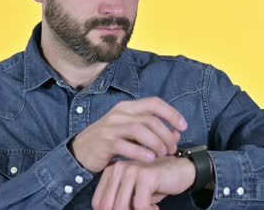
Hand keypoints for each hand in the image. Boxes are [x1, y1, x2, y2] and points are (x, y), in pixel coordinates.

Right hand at [70, 97, 187, 172]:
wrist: (80, 151)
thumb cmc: (108, 141)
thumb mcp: (129, 131)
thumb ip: (151, 130)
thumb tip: (176, 133)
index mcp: (127, 107)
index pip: (154, 103)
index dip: (171, 113)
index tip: (183, 126)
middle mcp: (119, 114)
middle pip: (150, 119)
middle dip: (166, 135)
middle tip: (172, 148)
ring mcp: (111, 127)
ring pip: (140, 130)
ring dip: (156, 144)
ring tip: (161, 155)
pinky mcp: (105, 142)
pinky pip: (126, 146)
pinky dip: (141, 153)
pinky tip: (149, 160)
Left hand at [92, 155, 195, 209]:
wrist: (181, 169)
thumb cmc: (155, 185)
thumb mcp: (132, 194)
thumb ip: (119, 202)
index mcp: (110, 172)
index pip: (98, 203)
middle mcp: (117, 168)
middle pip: (108, 207)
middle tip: (141, 209)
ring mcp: (131, 170)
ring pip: (121, 207)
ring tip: (148, 209)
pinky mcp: (145, 175)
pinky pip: (140, 205)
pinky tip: (156, 208)